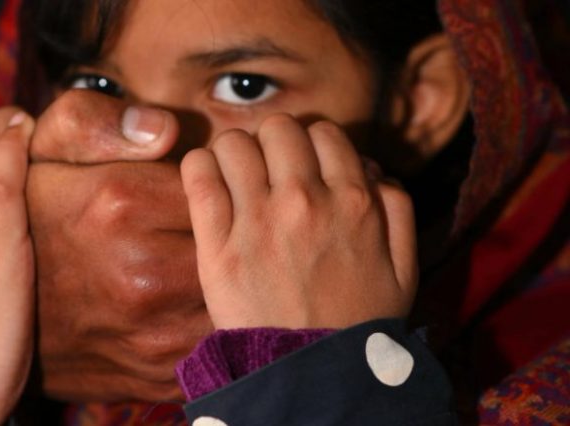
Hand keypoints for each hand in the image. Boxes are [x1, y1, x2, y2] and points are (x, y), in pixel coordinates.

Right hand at [26, 90, 211, 401]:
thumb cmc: (31, 218)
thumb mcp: (44, 149)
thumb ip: (97, 120)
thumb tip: (167, 129)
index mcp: (119, 205)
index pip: (210, 182)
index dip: (203, 184)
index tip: (187, 188)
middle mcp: (141, 274)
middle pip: (228, 241)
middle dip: (220, 231)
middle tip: (194, 227)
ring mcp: (152, 332)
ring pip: (226, 292)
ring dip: (220, 278)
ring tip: (187, 264)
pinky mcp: (159, 373)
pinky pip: (214, 340)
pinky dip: (206, 321)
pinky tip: (180, 305)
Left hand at [181, 115, 416, 329]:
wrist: (313, 373)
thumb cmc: (358, 322)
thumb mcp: (404, 268)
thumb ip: (398, 208)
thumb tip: (374, 168)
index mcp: (354, 201)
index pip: (323, 132)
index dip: (309, 144)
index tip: (298, 166)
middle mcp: (305, 200)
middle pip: (276, 127)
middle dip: (271, 142)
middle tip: (265, 170)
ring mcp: (258, 221)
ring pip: (234, 142)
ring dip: (232, 153)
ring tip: (234, 179)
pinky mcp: (218, 246)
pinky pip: (198, 176)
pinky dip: (198, 168)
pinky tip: (206, 182)